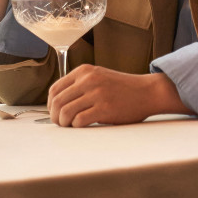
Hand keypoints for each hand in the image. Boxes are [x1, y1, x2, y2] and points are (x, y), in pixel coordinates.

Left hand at [48, 67, 187, 127]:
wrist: (146, 91)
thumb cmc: (122, 88)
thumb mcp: (98, 77)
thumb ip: (80, 84)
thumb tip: (58, 102)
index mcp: (84, 71)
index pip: (54, 89)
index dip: (50, 105)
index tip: (55, 113)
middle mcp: (87, 80)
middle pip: (57, 102)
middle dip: (54, 117)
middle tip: (60, 124)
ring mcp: (96, 93)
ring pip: (65, 112)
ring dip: (64, 124)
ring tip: (70, 126)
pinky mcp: (104, 108)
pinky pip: (79, 120)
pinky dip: (76, 126)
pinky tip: (82, 126)